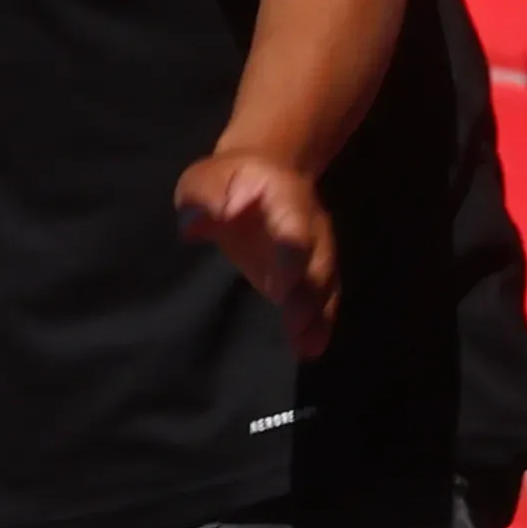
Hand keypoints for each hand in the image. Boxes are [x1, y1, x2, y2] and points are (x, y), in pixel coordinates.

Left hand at [176, 140, 340, 354]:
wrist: (259, 178)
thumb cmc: (225, 180)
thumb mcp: (205, 178)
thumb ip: (204, 196)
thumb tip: (201, 222)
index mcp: (285, 196)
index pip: (294, 223)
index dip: (290, 251)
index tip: (281, 283)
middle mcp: (310, 225)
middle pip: (317, 259)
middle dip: (308, 291)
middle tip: (294, 322)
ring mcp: (315, 251)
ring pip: (325, 283)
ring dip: (318, 315)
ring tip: (307, 346)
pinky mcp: (309, 275)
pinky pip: (321, 299)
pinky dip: (318, 324)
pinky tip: (309, 349)